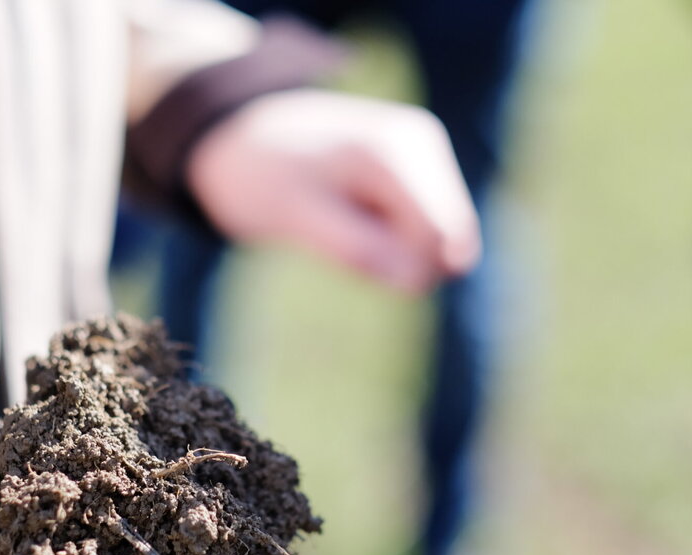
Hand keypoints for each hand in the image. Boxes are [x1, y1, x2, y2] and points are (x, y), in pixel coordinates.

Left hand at [187, 89, 481, 293]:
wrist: (245, 133)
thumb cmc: (262, 175)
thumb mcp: (295, 216)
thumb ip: (354, 248)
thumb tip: (414, 284)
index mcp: (393, 153)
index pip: (439, 239)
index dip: (406, 273)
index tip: (356, 267)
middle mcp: (421, 143)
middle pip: (447, 241)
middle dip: (400, 260)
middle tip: (340, 238)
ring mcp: (424, 149)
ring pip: (439, 238)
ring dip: (394, 249)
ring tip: (345, 221)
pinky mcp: (420, 163)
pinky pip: (425, 226)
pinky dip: (393, 236)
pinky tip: (356, 215)